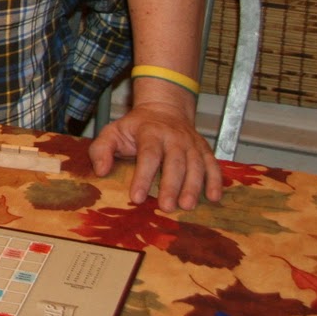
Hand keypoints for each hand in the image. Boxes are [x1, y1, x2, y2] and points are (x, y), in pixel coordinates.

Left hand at [90, 96, 223, 210]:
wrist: (164, 108)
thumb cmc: (135, 127)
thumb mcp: (112, 132)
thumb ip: (101, 150)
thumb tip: (101, 171)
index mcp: (150, 132)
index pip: (148, 155)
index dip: (143, 177)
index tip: (137, 198)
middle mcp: (173, 137)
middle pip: (175, 162)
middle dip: (171, 186)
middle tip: (167, 207)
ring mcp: (191, 143)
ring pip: (195, 165)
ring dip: (193, 186)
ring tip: (187, 206)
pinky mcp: (204, 149)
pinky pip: (212, 164)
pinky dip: (215, 180)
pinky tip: (214, 197)